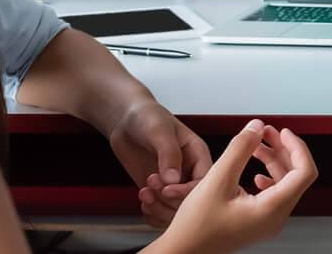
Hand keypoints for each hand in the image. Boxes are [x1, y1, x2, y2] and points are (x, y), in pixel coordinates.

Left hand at [105, 98, 210, 227]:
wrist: (126, 122)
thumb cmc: (147, 117)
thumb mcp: (159, 130)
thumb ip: (168, 154)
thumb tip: (173, 179)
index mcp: (198, 154)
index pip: (204, 180)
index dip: (187, 190)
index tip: (167, 190)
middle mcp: (189, 171)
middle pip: (192, 200)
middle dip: (170, 200)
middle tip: (151, 188)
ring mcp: (173, 183)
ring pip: (177, 210)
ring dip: (159, 208)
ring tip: (144, 194)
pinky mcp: (159, 191)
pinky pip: (162, 212)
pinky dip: (152, 214)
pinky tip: (143, 202)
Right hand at [151, 120, 315, 253]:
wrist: (181, 251)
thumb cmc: (194, 228)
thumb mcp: (217, 179)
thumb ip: (240, 149)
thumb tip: (256, 127)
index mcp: (272, 210)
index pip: (304, 173)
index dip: (297, 147)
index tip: (283, 132)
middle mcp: (275, 219)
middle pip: (295, 175)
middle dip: (282, 149)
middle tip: (266, 132)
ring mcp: (268, 222)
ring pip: (284, 183)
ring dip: (273, 160)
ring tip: (256, 144)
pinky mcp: (258, 221)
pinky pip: (273, 193)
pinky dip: (267, 175)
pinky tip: (254, 169)